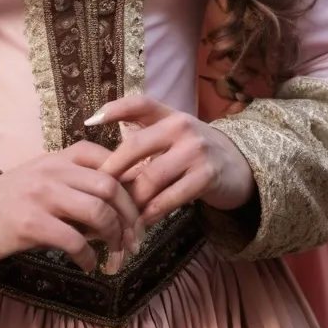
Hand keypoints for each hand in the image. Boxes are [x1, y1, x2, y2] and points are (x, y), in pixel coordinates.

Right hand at [0, 141, 142, 272]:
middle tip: (135, 239)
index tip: (140, 208)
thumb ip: (78, 185)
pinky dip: (88, 257)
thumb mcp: (46, 180)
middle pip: (110, 185)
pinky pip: (74, 240)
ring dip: (115, 238)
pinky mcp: (31, 223)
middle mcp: (53, 171)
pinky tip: (88, 265)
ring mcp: (42, 195)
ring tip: (115, 256)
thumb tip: (121, 207)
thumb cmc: (14, 200)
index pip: (107, 158)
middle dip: (131, 215)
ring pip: (98, 211)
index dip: (130, 183)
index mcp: (59, 157)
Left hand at [90, 95, 255, 225]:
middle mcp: (181, 126)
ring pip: (150, 178)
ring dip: (131, 200)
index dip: (114, 108)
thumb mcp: (171, 135)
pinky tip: (141, 223)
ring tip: (116, 214)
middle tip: (95, 190)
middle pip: (136, 146)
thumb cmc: (192, 151)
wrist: (238, 166)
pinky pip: (169, 198)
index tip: (89, 122)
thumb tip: (100, 165)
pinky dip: (152, 213)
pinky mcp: (206, 176)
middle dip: (112, 171)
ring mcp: (195, 150)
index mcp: (169, 114)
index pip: (140, 103)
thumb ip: (142, 139)